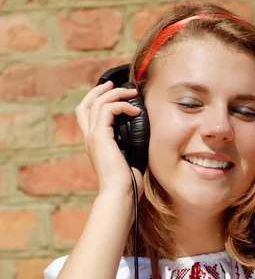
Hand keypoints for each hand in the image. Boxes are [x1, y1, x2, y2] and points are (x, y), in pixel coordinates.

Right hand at [75, 81, 144, 196]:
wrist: (120, 194)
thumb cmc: (128, 184)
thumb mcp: (129, 160)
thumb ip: (130, 146)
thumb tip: (144, 137)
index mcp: (94, 144)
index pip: (86, 115)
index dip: (96, 100)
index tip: (112, 93)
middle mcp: (90, 138)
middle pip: (85, 104)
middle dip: (100, 90)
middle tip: (116, 84)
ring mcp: (93, 137)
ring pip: (98, 102)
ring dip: (116, 93)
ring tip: (132, 93)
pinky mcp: (101, 136)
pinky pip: (108, 109)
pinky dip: (122, 105)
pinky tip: (135, 111)